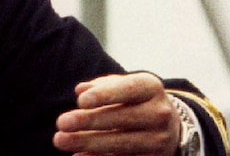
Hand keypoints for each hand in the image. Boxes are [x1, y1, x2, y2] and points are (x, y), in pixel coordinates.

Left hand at [53, 73, 180, 154]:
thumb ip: (101, 86)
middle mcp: (159, 113)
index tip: (80, 101)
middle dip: (89, 121)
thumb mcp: (122, 86)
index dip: (104, 95)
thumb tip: (80, 90)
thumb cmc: (133, 100)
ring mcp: (160, 140)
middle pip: (121, 118)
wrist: (168, 126)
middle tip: (61, 122)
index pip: (128, 89)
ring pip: (120, 143)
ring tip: (61, 140)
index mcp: (151, 88)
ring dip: (88, 143)